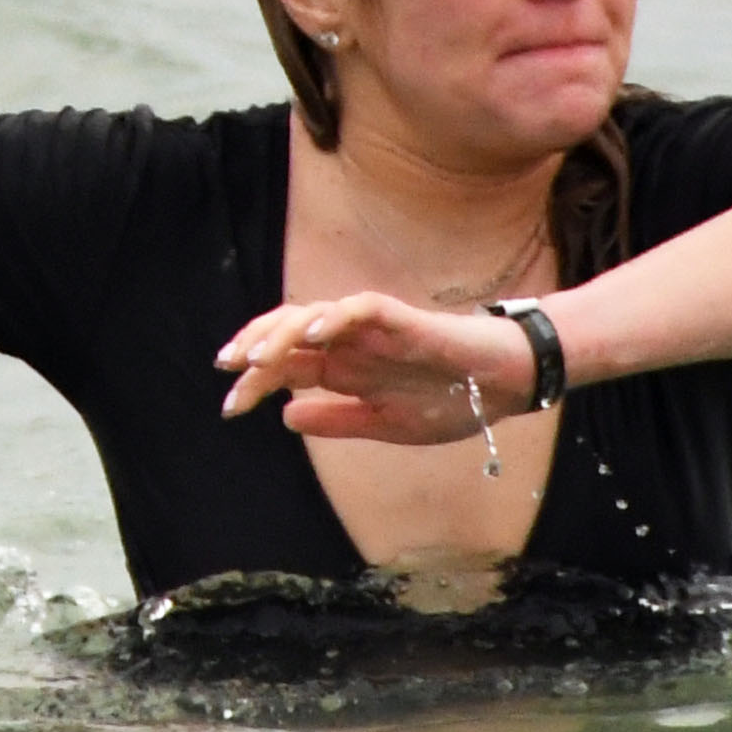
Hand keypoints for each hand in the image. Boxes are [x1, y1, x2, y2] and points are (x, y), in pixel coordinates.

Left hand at [215, 290, 533, 442]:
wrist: (505, 386)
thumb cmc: (451, 400)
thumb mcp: (384, 423)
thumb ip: (337, 420)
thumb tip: (286, 416)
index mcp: (345, 369)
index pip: (287, 367)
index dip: (255, 381)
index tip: (229, 407)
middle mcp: (351, 343)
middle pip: (289, 335)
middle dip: (253, 349)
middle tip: (225, 370)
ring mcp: (373, 328)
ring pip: (314, 315)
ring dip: (281, 331)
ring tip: (254, 355)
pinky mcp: (402, 319)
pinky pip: (360, 308)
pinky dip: (334, 316)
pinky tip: (313, 334)